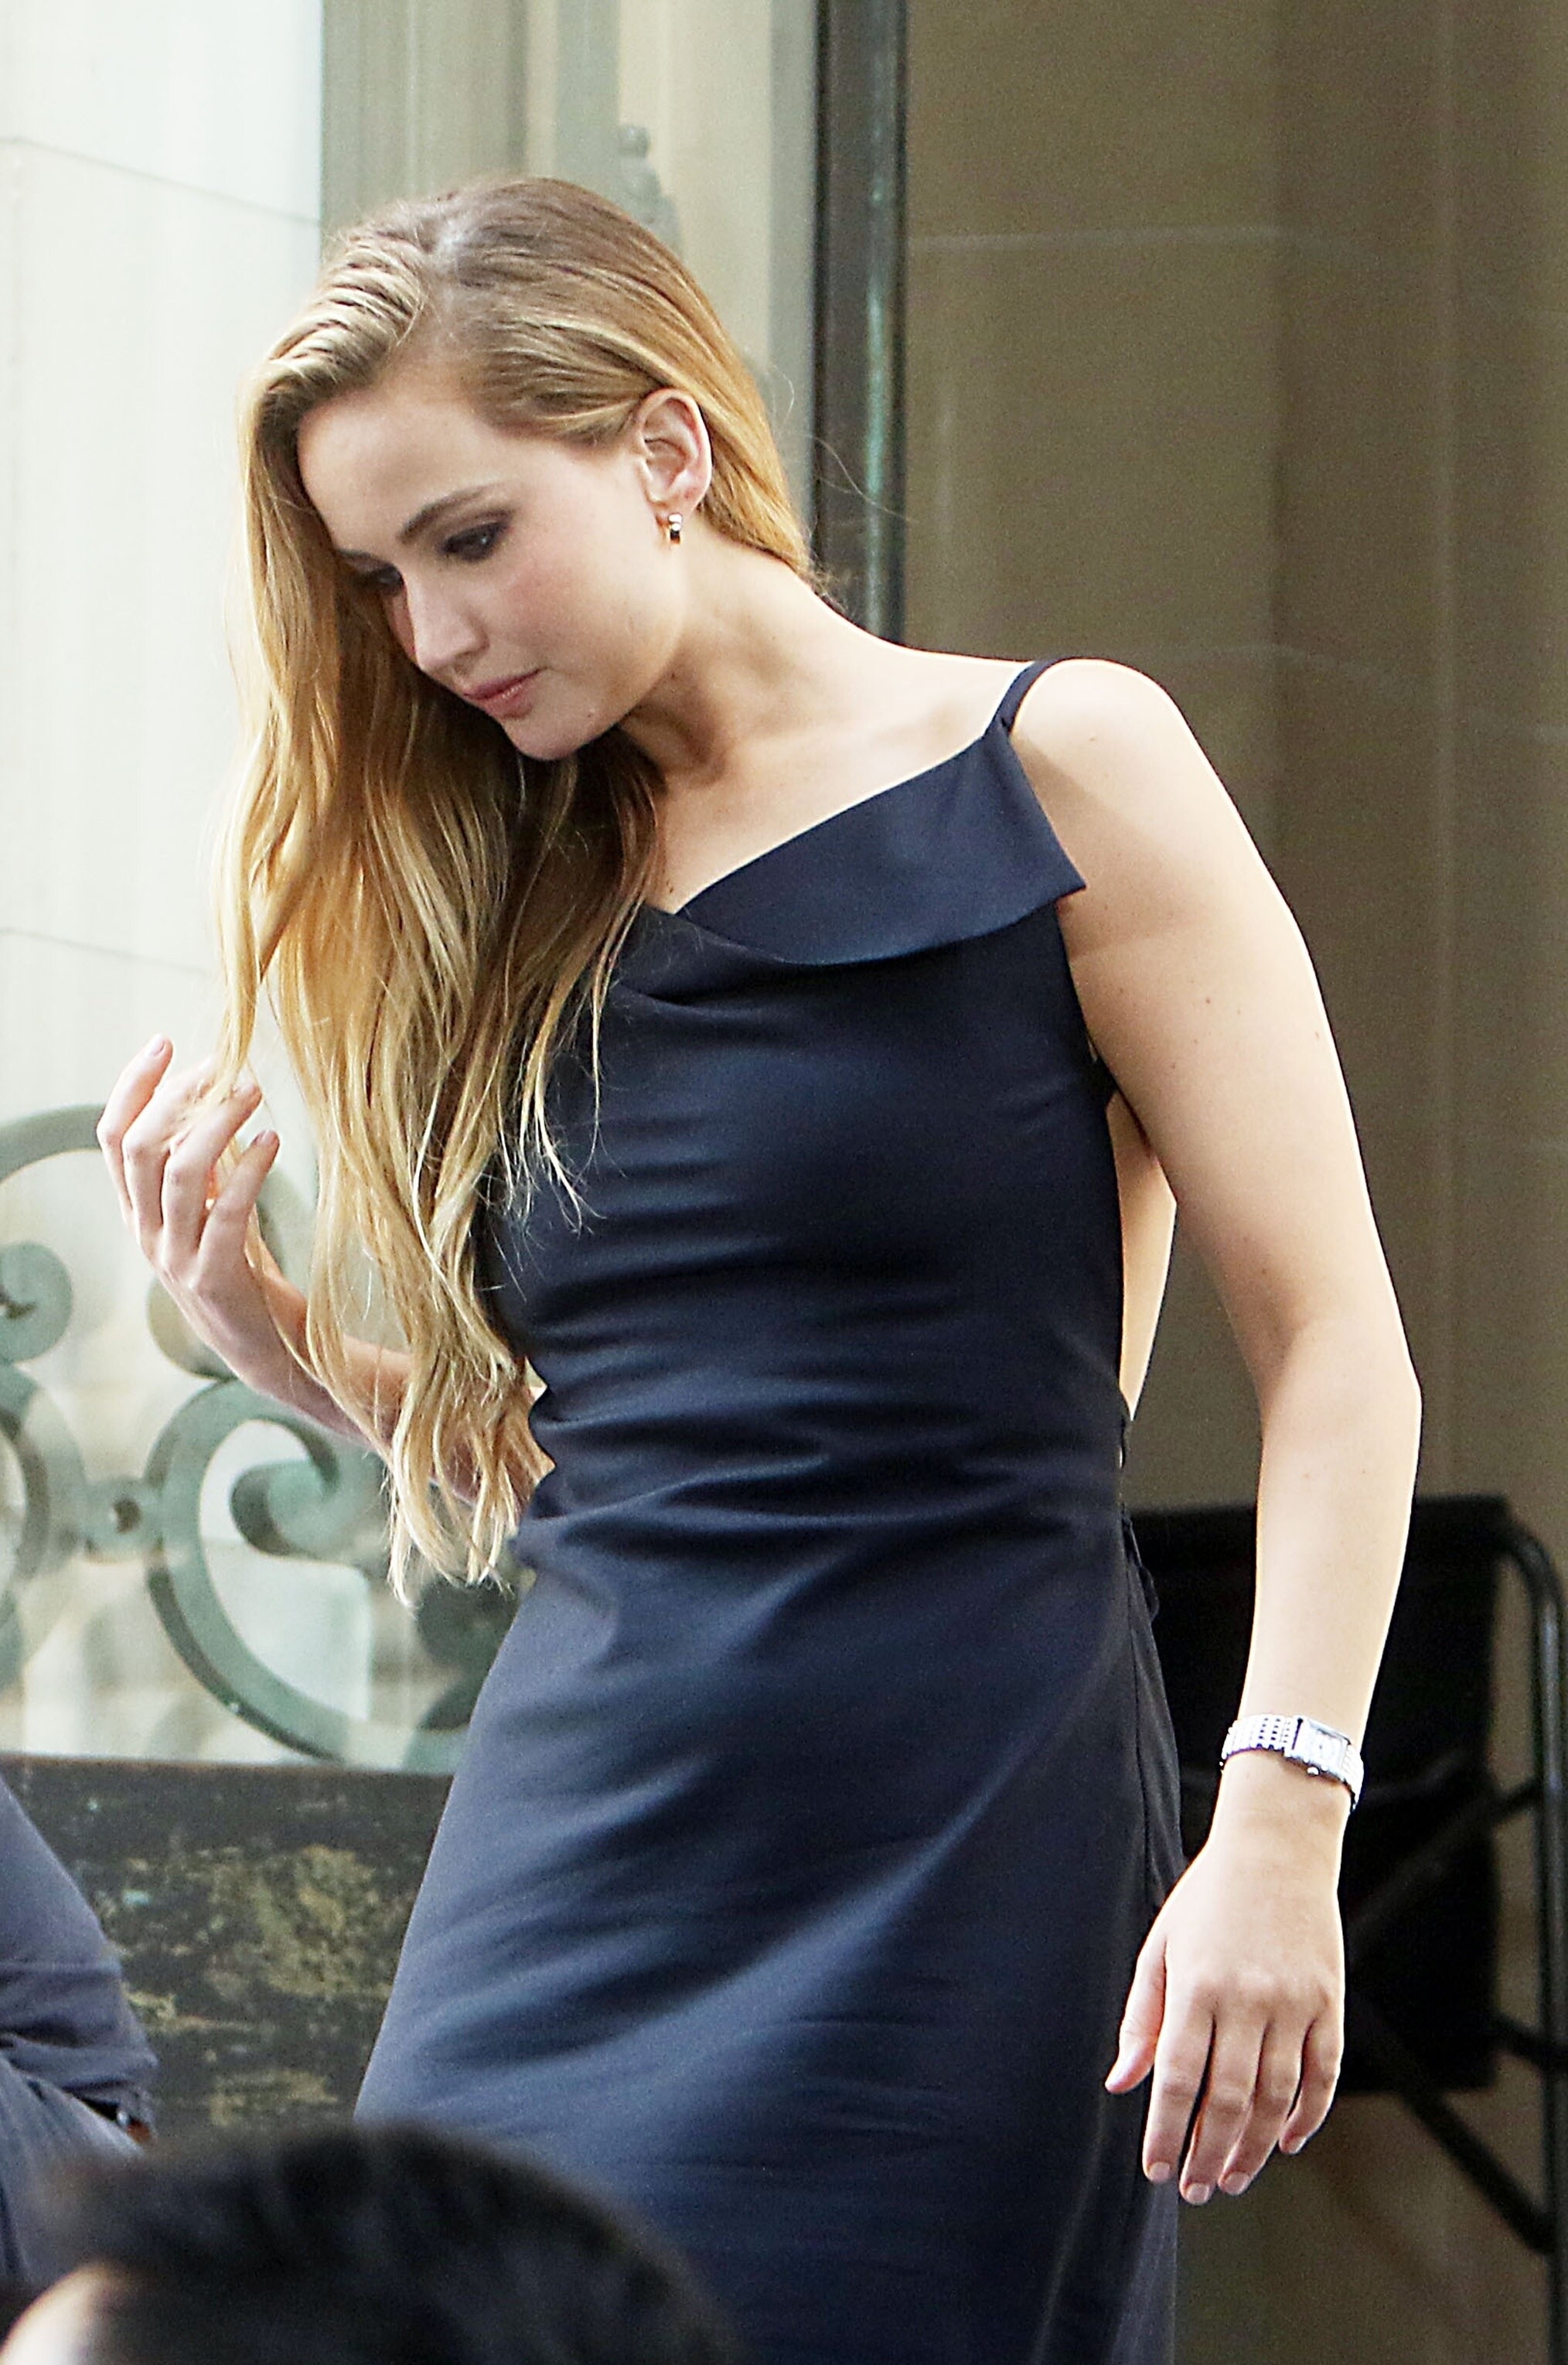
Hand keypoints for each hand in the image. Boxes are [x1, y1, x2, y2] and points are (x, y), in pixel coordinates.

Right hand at [97, 1035, 300, 1399]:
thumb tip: (207, 1099)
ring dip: (218, 1123)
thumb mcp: (210, 1212)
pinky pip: (225, 1212)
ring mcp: (175, 1258)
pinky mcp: (214, 1278)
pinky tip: (274, 1141)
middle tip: (221, 1064)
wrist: (270, 1348)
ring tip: (254, 1091)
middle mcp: (147, 1234)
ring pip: (179, 1173)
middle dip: (176, 1097)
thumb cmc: (243, 1271)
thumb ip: (200, 1167)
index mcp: (138, 1213)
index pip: (114, 1139)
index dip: (133, 1087)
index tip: (165, 1044)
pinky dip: (249, 1169)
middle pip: (139, 1149)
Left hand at [1105, 1753, 1346, 2202]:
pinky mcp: (1329, 2003)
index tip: (1157, 2171)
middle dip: (1209, 2154)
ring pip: (1278, 2098)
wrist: (1276, 1847)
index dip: (1167, 2132)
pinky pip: (1322, 2075)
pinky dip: (1308, 2117)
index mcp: (1196, 1986)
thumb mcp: (1161, 1947)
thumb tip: (1122, 2084)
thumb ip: (1142, 2018)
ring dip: (1255, 2148)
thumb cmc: (1207, 1898)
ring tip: (1233, 2177)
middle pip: (1230, 2100)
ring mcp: (1294, 2003)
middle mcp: (1247, 1999)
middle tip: (1197, 2189)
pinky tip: (1288, 2143)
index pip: (1178, 2079)